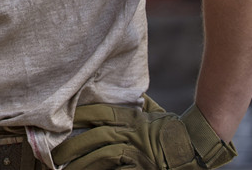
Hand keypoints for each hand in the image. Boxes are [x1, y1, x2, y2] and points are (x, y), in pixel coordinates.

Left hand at [52, 99, 235, 169]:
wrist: (197, 146)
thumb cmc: (173, 128)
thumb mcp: (153, 111)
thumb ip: (135, 103)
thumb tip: (124, 90)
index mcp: (131, 119)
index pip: (100, 114)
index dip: (79, 115)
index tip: (59, 117)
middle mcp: (131, 135)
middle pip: (96, 138)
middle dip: (73, 145)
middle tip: (54, 153)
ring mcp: (137, 153)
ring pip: (103, 157)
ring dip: (82, 163)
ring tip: (64, 168)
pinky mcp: (142, 168)